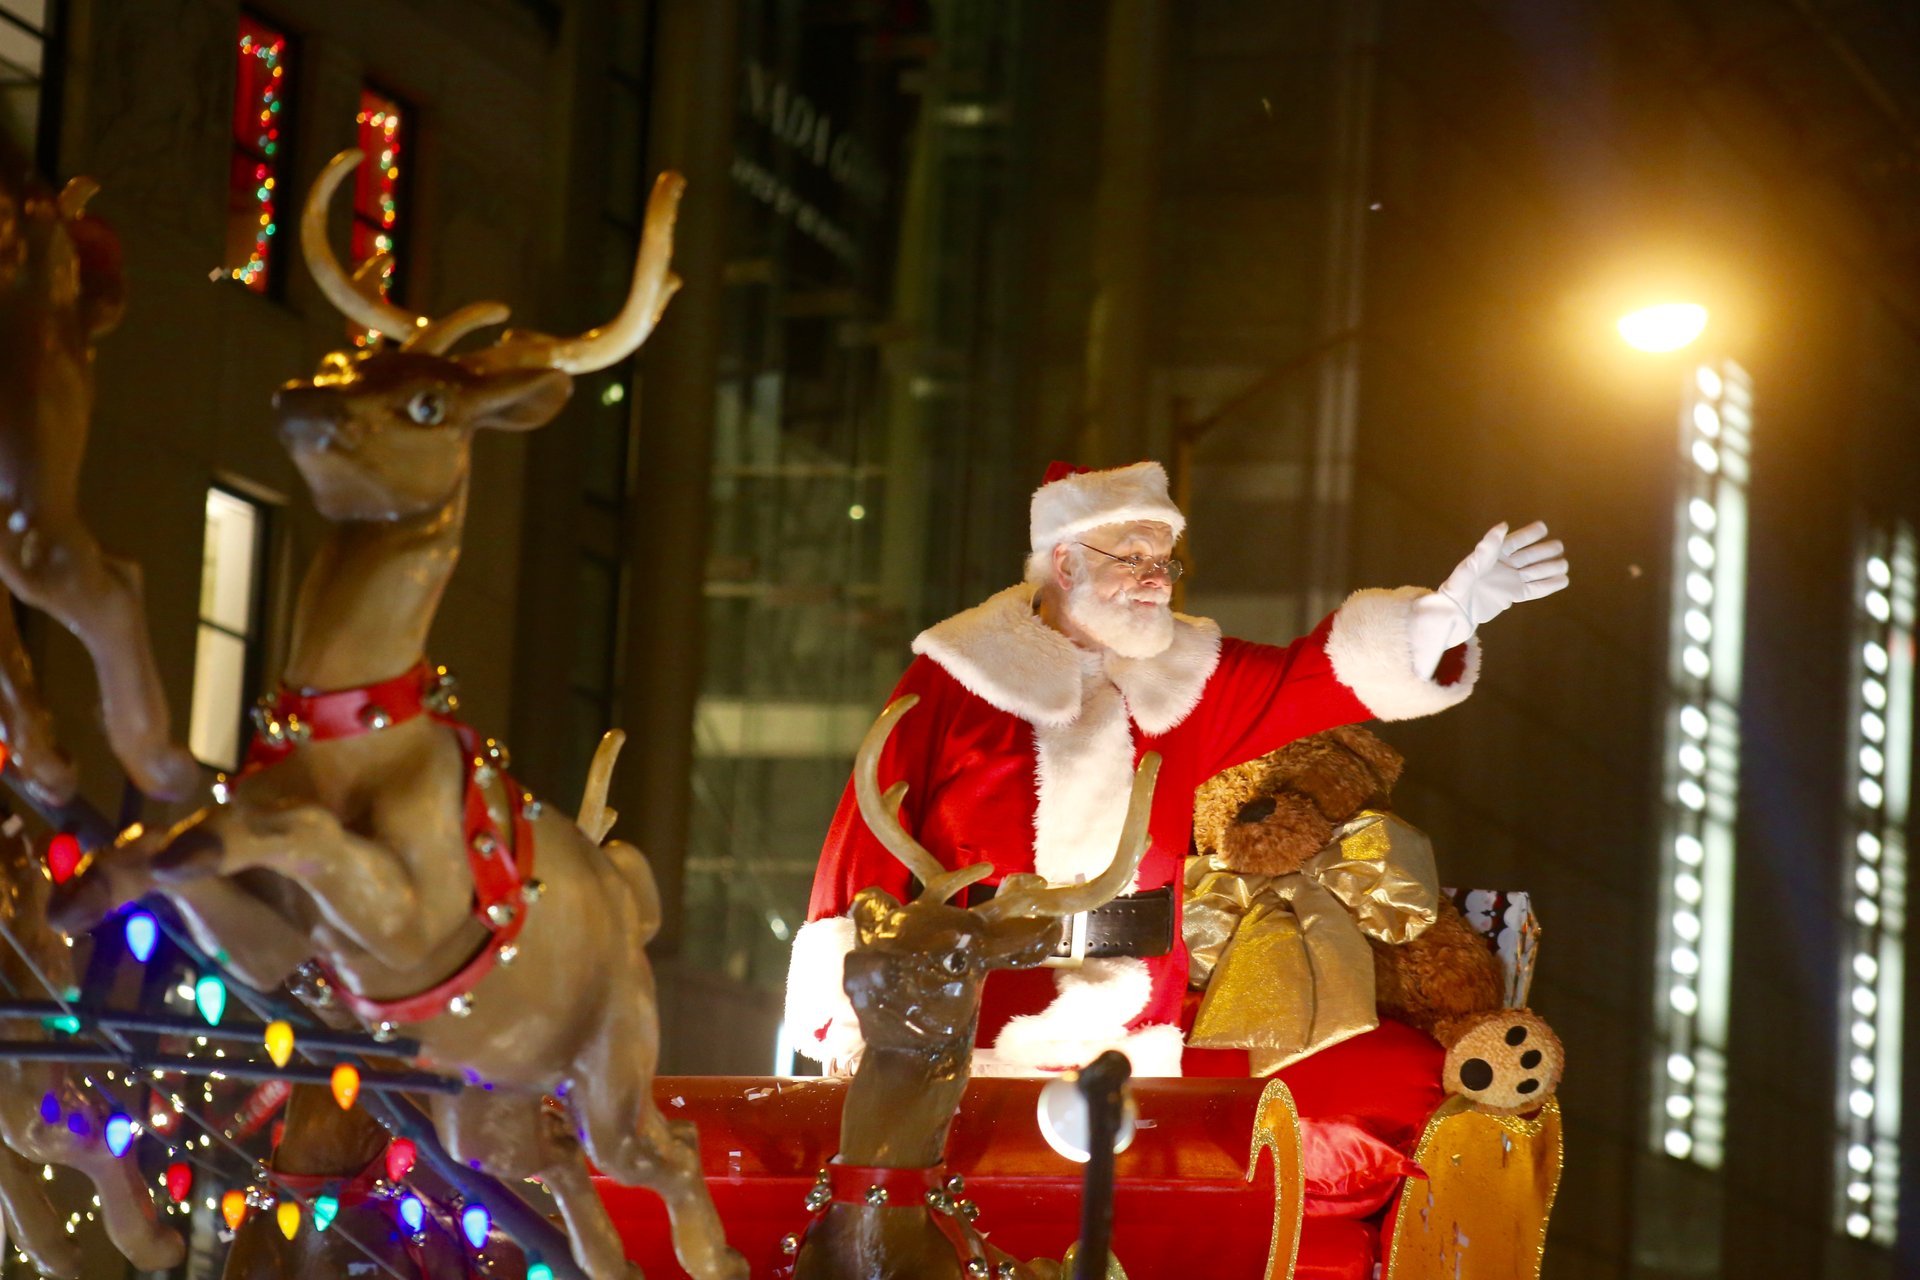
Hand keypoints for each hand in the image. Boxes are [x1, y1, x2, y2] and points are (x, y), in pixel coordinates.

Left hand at [1439, 521, 1568, 629]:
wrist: (1457, 610)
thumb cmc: (1460, 585)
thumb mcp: (1472, 564)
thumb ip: (1489, 546)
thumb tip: (1504, 525)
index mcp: (1493, 555)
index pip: (1515, 542)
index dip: (1529, 535)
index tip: (1543, 527)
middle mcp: (1504, 566)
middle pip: (1528, 557)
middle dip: (1544, 551)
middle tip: (1560, 546)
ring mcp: (1510, 581)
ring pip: (1534, 572)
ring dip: (1549, 568)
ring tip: (1565, 564)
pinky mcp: (1513, 596)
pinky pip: (1534, 590)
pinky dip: (1548, 586)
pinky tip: (1562, 581)